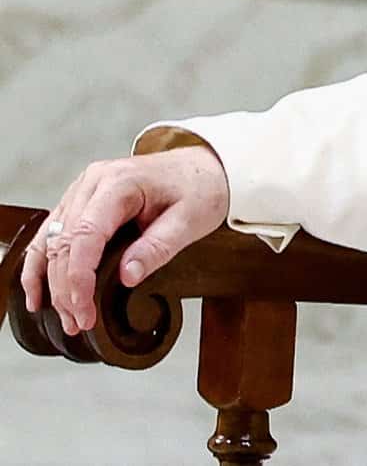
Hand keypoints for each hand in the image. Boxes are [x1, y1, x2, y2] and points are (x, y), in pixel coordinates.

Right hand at [20, 144, 229, 336]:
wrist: (202, 168)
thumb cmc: (199, 190)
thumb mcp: (190, 221)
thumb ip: (157, 248)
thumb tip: (127, 277)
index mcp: (120, 182)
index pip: (86, 234)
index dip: (79, 276)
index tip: (84, 308)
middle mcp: (93, 183)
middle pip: (64, 242)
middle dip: (66, 288)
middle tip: (80, 322)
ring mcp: (82, 190)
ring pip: (51, 242)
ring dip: (51, 283)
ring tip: (66, 317)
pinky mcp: (79, 201)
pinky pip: (50, 235)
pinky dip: (40, 266)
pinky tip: (38, 295)